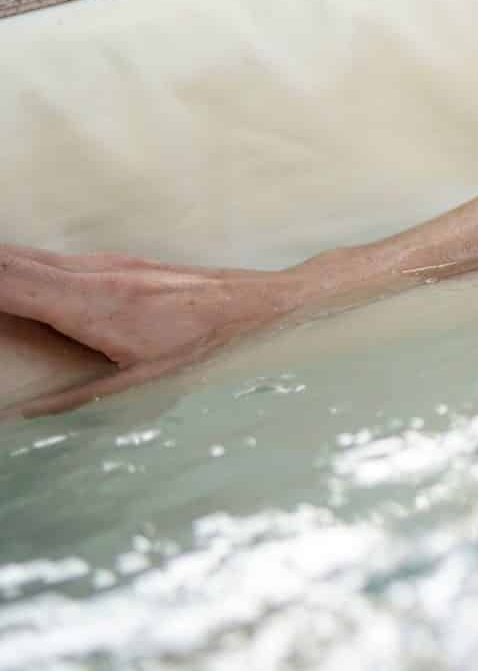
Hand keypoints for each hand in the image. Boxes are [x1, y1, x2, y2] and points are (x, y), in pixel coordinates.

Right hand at [0, 246, 317, 388]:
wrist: (258, 302)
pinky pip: (48, 259)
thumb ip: (79, 400)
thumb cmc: (204, 343)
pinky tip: (4, 270)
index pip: (11, 282)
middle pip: (9, 260)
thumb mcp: (143, 381)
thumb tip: (24, 415)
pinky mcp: (112, 263)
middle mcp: (92, 273)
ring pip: (27, 255)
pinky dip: (14, 262)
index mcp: (91, 303)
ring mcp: (102, 263)